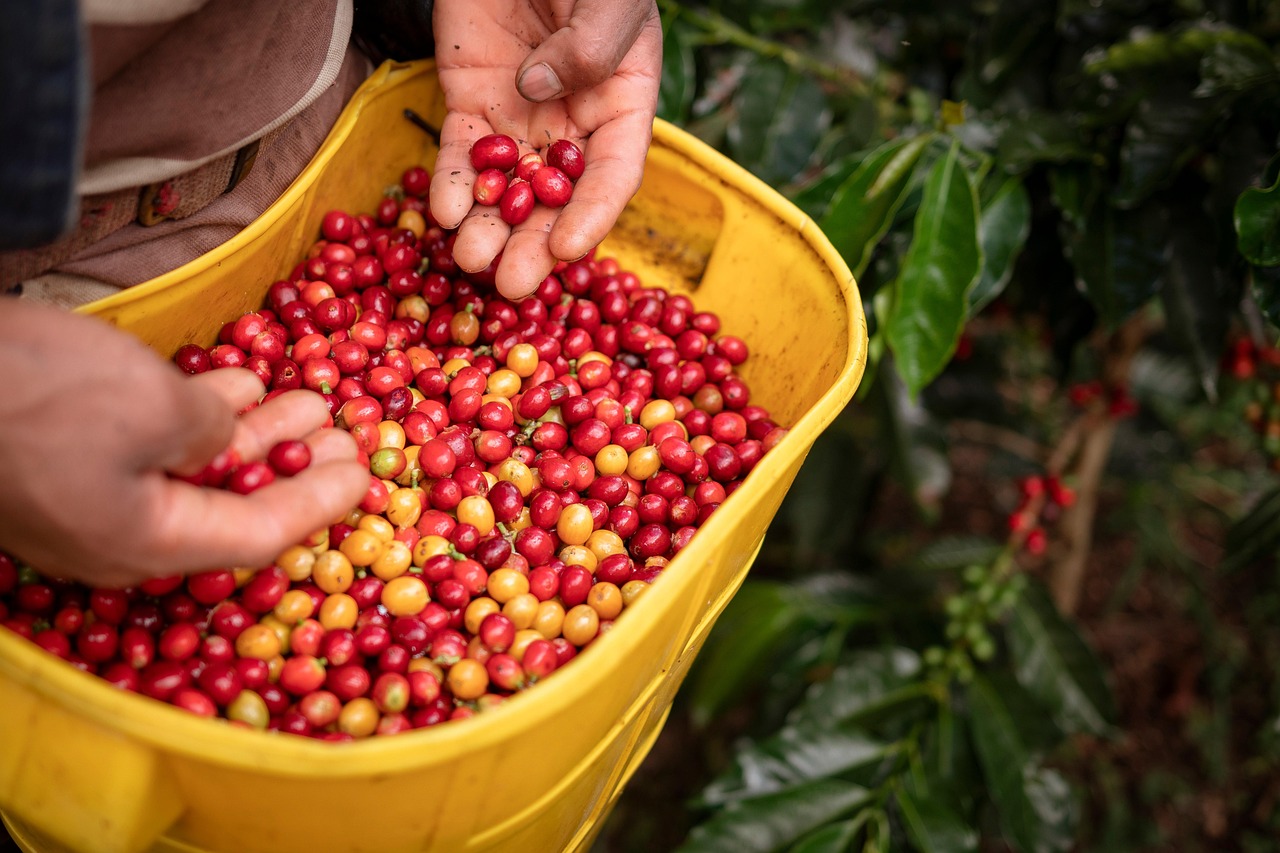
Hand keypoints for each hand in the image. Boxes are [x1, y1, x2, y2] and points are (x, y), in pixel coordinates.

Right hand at [0, 302, 367, 587]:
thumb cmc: (39, 395)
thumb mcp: (155, 409)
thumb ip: (212, 433)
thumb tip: (224, 436)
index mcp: (147, 543)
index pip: (258, 536)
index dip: (320, 504)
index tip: (366, 473)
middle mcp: (118, 534)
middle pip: (230, 505)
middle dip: (295, 464)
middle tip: (346, 430)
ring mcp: (84, 497)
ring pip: (192, 470)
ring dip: (253, 431)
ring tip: (307, 394)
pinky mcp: (59, 458)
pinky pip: (149, 446)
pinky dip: (198, 415)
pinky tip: (234, 381)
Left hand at [430, 0, 661, 299]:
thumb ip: (589, 44)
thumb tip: (540, 91)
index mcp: (620, 105)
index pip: (612, 175)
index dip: (593, 216)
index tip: (569, 248)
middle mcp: (572, 125)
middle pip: (556, 200)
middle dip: (533, 246)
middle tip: (512, 285)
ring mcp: (519, 120)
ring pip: (506, 190)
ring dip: (488, 230)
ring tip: (469, 261)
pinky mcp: (470, 104)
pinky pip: (462, 155)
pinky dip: (452, 186)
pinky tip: (443, 214)